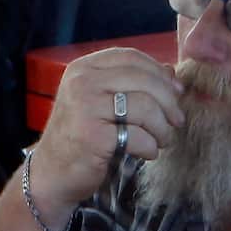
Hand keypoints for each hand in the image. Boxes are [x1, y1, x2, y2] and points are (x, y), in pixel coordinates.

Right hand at [29, 48, 183, 217]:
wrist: (53, 172)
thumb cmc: (83, 135)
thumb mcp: (102, 101)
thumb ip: (131, 83)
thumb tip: (171, 72)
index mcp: (84, 68)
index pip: (131, 57)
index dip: (160, 73)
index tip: (176, 91)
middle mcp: (82, 82)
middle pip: (144, 80)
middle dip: (169, 103)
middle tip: (176, 121)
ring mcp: (85, 107)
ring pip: (146, 107)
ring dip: (163, 128)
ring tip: (162, 140)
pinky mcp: (94, 136)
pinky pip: (139, 136)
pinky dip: (151, 147)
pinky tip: (147, 153)